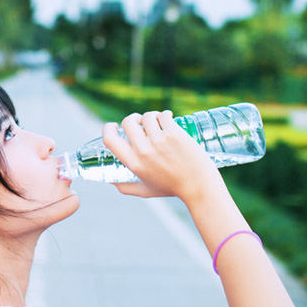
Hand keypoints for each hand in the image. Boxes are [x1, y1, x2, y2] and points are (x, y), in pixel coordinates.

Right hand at [102, 110, 221, 202]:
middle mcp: (144, 151)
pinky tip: (168, 118)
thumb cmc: (172, 188)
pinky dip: (165, 114)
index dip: (108, 128)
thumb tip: (111, 181)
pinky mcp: (174, 133)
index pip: (109, 139)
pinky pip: (163, 115)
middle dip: (133, 118)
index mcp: (134, 163)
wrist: (199, 186)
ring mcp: (159, 141)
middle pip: (128, 122)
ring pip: (147, 116)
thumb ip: (125, 187)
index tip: (113, 125)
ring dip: (151, 116)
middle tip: (141, 121)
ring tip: (159, 122)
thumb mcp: (144, 191)